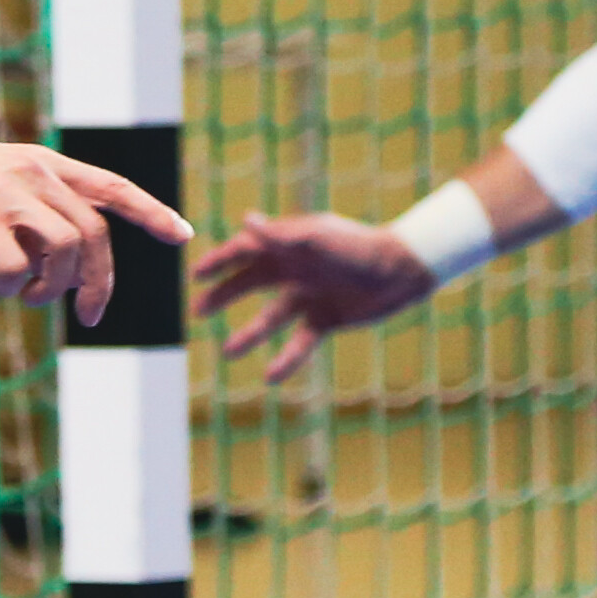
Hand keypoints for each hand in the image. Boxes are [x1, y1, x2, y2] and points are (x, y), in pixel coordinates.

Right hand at [0, 126, 190, 323]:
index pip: (114, 187)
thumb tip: (59, 267)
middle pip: (95, 233)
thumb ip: (34, 214)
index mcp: (45, 165)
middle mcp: (34, 174)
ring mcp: (6, 194)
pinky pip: (17, 265)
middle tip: (89, 315)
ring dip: (53, 287)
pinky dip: (12, 287)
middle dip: (100, 282)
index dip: (153, 211)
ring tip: (25, 294)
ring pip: (66, 249)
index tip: (183, 235)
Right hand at [189, 210, 433, 379]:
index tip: (196, 275)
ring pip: (271, 317)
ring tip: (228, 352)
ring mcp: (310, 295)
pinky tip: (270, 376)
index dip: (220, 262)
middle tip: (198, 311)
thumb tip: (246, 221)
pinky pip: (300, 342)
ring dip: (250, 334)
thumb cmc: (359, 247)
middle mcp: (295, 270)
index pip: (246, 251)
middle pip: (250, 283)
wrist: (401, 271)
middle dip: (224, 296)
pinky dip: (285, 359)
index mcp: (289, 245)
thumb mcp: (317, 240)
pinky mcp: (326, 319)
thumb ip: (280, 236)